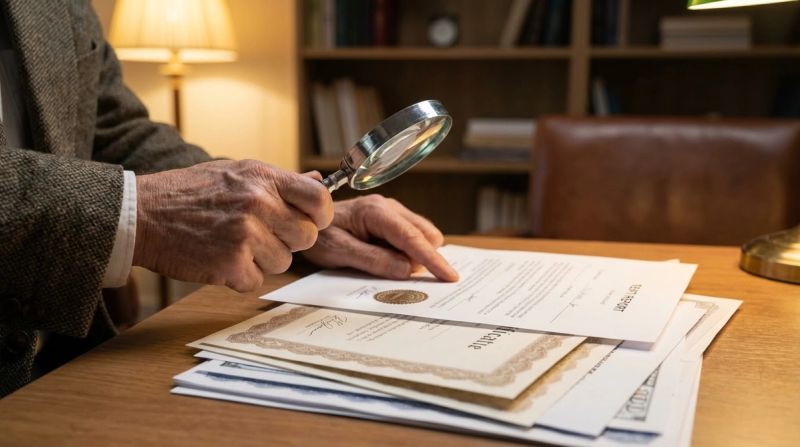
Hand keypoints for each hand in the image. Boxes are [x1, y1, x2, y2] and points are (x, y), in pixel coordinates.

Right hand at [133, 160, 332, 291]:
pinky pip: (257, 280)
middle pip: (307, 236)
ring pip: (284, 262)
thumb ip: (279, 181)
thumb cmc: (190, 193)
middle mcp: (258, 203)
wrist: (142, 214)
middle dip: (289, 241)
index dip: (320, 215)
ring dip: (263, 260)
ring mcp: (245, 234)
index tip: (310, 221)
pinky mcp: (231, 264)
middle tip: (262, 235)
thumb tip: (318, 180)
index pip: (319, 198)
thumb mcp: (236, 172)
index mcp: (263, 178)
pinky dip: (240, 276)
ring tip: (234, 244)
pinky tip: (220, 258)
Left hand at [301, 194, 457, 281]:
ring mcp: (392, 211)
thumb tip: (407, 269)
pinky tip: (389, 258)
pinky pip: (413, 235)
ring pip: (422, 234)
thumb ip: (374, 260)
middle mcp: (389, 207)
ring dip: (415, 254)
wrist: (306, 220)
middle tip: (398, 274)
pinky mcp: (392, 219)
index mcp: (376, 213)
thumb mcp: (340, 252)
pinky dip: (409, 251)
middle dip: (423, 257)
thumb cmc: (320, 236)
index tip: (449, 277)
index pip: (412, 239)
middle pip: (426, 234)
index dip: (433, 260)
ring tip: (386, 264)